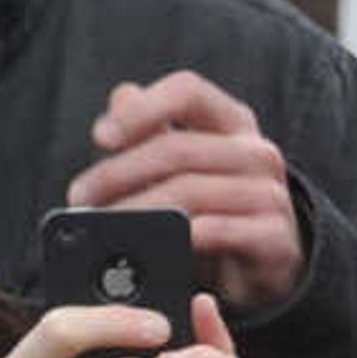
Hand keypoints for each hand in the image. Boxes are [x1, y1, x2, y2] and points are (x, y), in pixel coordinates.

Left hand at [66, 71, 304, 313]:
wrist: (264, 266)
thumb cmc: (214, 207)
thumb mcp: (182, 165)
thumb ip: (151, 128)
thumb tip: (122, 96)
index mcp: (231, 122)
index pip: (187, 91)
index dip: (142, 108)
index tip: (101, 137)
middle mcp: (256, 151)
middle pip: (177, 149)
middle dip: (118, 173)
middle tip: (82, 198)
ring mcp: (270, 194)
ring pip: (191, 192)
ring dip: (138, 211)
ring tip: (105, 227)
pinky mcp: (275, 238)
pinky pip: (219, 232)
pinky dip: (179, 239)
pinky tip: (151, 248)